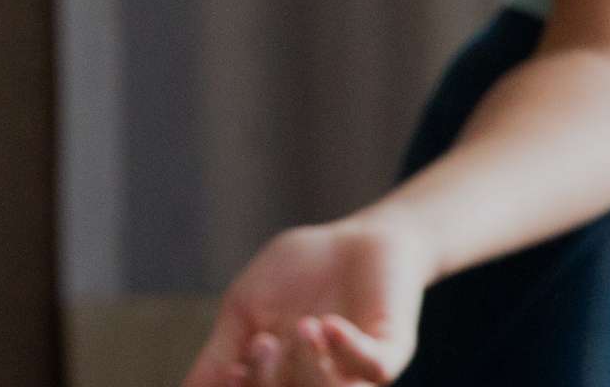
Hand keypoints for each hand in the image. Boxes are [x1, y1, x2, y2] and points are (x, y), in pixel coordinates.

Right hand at [180, 210, 438, 386]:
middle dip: (269, 379)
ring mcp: (356, 371)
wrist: (356, 237)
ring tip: (306, 324)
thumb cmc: (299, 271)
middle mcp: (319, 381)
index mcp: (282, 378)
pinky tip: (330, 325)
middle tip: (264, 342)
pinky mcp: (391, 351)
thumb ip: (218, 352)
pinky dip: (349, 351)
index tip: (233, 369)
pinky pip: (373, 369)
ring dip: (309, 366)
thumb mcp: (245, 309)